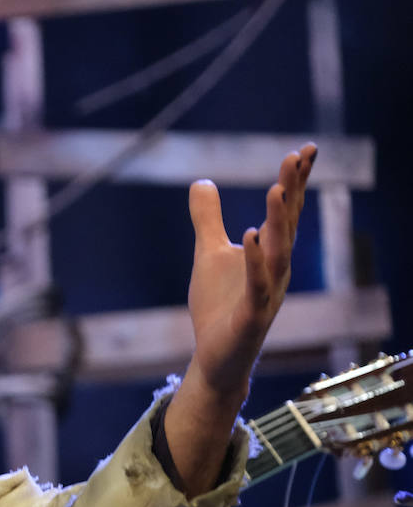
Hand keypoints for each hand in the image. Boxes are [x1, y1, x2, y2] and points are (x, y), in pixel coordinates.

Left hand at [186, 143, 316, 402]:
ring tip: (276, 189)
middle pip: (287, 225)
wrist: (215, 357)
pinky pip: (256, 287)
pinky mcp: (251, 316)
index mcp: (270, 254)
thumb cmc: (219, 306)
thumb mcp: (208, 254)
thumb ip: (208, 219)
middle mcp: (276, 270)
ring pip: (279, 254)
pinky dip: (255, 262)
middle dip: (292, 190)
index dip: (294, 181)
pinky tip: (251, 237)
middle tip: (297, 156)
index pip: (285, 212)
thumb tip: (202, 181)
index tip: (304, 149)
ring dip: (278, 222)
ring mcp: (266, 294)